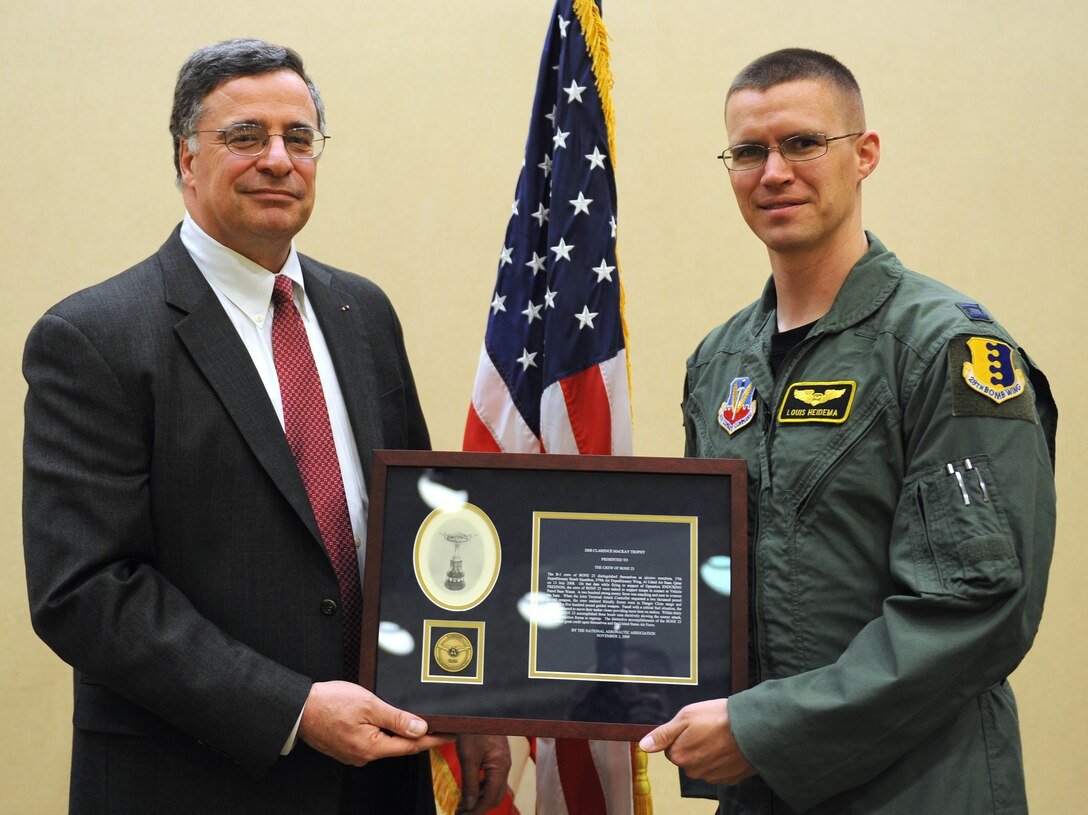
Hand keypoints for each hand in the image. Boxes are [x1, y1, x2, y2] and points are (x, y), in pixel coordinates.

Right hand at [298, 681, 451, 765]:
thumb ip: (396, 718)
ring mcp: (354, 754)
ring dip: (401, 733)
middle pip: (400, 746)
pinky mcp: (347, 747)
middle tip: (441, 725)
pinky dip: (385, 732)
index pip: (412, 745)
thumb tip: (420, 728)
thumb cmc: (330, 702)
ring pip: (386, 743)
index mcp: (371, 747)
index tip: (452, 734)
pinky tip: (391, 722)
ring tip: (419, 721)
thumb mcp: (369, 705)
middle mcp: (363, 756)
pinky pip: (373, 741)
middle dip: (420, 736)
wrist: (298, 708)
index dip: (435, 739)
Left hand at [455, 734, 511, 813]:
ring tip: (462, 806)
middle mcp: (504, 766)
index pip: (490, 799)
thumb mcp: (468, 757)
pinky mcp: (497, 758)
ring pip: (493, 789)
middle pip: (495, 797)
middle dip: (478, 808)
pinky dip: (481, 789)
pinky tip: (470, 791)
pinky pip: (492, 779)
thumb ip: (469, 783)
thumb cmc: (473, 729)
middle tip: (461, 813)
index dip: (476, 812)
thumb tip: (469, 805)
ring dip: (479, 800)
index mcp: (500, 767)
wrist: (478, 708)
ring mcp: (502, 762)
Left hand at [639, 698, 755, 785]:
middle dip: (695, 744)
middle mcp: (694, 771)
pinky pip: (720, 769)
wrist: (753, 729)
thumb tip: (644, 745)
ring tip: (722, 735)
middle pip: (687, 757)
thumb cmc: (719, 719)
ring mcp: (712, 777)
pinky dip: (723, 759)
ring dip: (709, 752)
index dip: (682, 735)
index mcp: (680, 756)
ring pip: (703, 763)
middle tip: (709, 729)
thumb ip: (663, 733)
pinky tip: (730, 746)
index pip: (671, 748)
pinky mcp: (729, 779)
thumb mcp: (685, 717)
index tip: (695, 726)